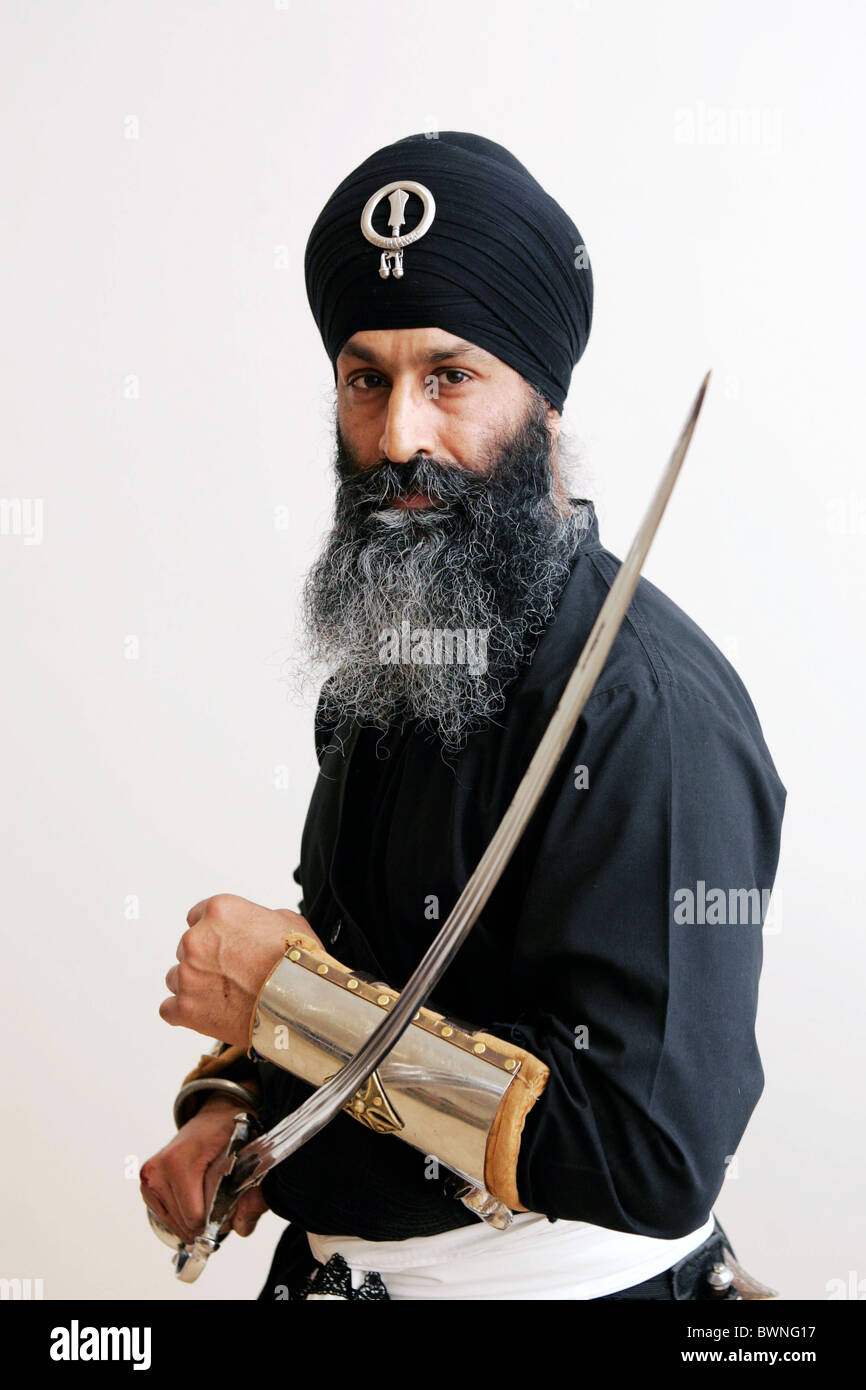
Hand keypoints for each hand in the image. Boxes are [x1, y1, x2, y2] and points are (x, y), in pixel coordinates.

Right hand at [140, 1093, 268, 1243]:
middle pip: (185, 1223)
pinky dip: (182, 1215)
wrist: (213, 1116)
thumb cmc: (228, 1132)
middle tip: (223, 1204)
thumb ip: (248, 1192)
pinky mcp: (146, 1184)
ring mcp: (149, 1177)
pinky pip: (165, 1217)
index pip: (194, 1216)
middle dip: (206, 1222)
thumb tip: (242, 1228)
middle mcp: (159, 1169)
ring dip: (194, 1219)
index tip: (230, 1212)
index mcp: (180, 1160)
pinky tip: (195, 1199)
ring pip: (175, 1224)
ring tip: (209, 1198)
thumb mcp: (245, 1154)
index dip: (217, 1222)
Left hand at [159, 894, 322, 1046]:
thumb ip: (257, 918)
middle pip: (187, 948)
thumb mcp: (286, 921)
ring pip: (176, 977)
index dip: (214, 933)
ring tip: (224, 997)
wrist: (300, 1005)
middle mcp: (196, 939)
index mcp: (220, 910)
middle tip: (232, 974)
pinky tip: (207, 1013)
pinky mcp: (184, 1008)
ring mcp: (187, 974)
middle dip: (206, 960)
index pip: (197, 916)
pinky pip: (169, 1009)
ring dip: (195, 985)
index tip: (224, 945)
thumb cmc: (297, 963)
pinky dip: (184, 1012)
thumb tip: (254, 927)